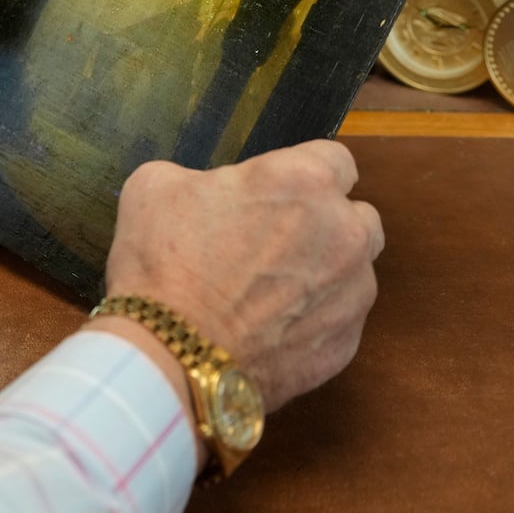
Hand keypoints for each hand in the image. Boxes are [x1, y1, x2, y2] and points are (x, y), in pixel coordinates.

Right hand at [100, 139, 383, 411]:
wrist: (171, 352)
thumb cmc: (162, 262)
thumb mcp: (155, 187)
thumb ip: (202, 178)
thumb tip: (210, 192)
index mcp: (303, 181)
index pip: (336, 160)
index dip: (303, 173)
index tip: (276, 191)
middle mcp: (343, 232)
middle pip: (357, 216)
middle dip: (325, 223)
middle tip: (274, 239)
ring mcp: (352, 293)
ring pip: (355, 271)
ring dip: (324, 272)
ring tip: (270, 291)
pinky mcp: (346, 344)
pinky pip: (338, 321)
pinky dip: (311, 320)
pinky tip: (267, 327)